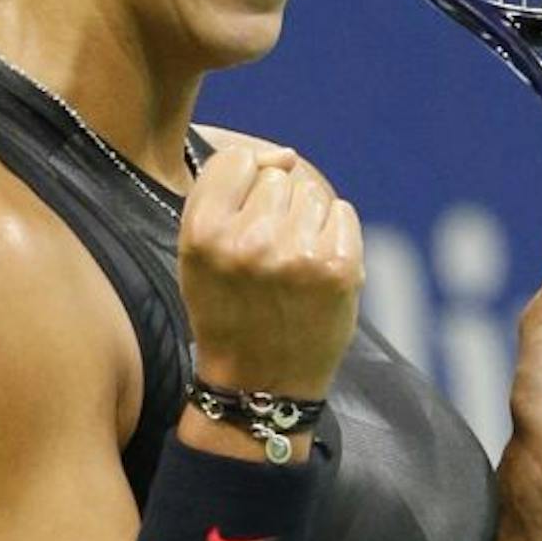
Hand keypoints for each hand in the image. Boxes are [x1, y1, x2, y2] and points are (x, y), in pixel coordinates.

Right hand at [178, 146, 361, 399]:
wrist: (260, 384)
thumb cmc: (227, 310)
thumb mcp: (198, 253)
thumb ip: (226, 193)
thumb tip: (285, 155)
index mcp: (204, 234)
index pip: (237, 161)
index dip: (245, 185)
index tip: (244, 219)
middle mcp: (250, 241)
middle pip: (278, 176)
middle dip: (277, 207)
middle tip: (269, 256)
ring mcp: (298, 254)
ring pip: (312, 193)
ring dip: (307, 220)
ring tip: (292, 266)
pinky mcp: (339, 267)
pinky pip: (343, 214)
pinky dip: (335, 234)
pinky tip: (317, 270)